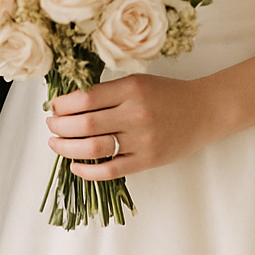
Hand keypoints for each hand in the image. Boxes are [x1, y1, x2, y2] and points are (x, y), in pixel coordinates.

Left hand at [44, 74, 222, 179]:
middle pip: (84, 124)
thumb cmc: (167, 94)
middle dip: (59, 127)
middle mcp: (135, 113)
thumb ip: (108, 92)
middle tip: (51, 126)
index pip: (85, 98)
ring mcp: (142, 139)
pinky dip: (87, 171)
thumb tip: (69, 104)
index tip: (54, 108)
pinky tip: (75, 166)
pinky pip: (111, 170)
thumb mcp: (137, 82)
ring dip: (67, 148)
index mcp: (130, 89)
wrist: (203, 110)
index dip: (62, 105)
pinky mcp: (148, 160)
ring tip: (56, 145)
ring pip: (93, 148)